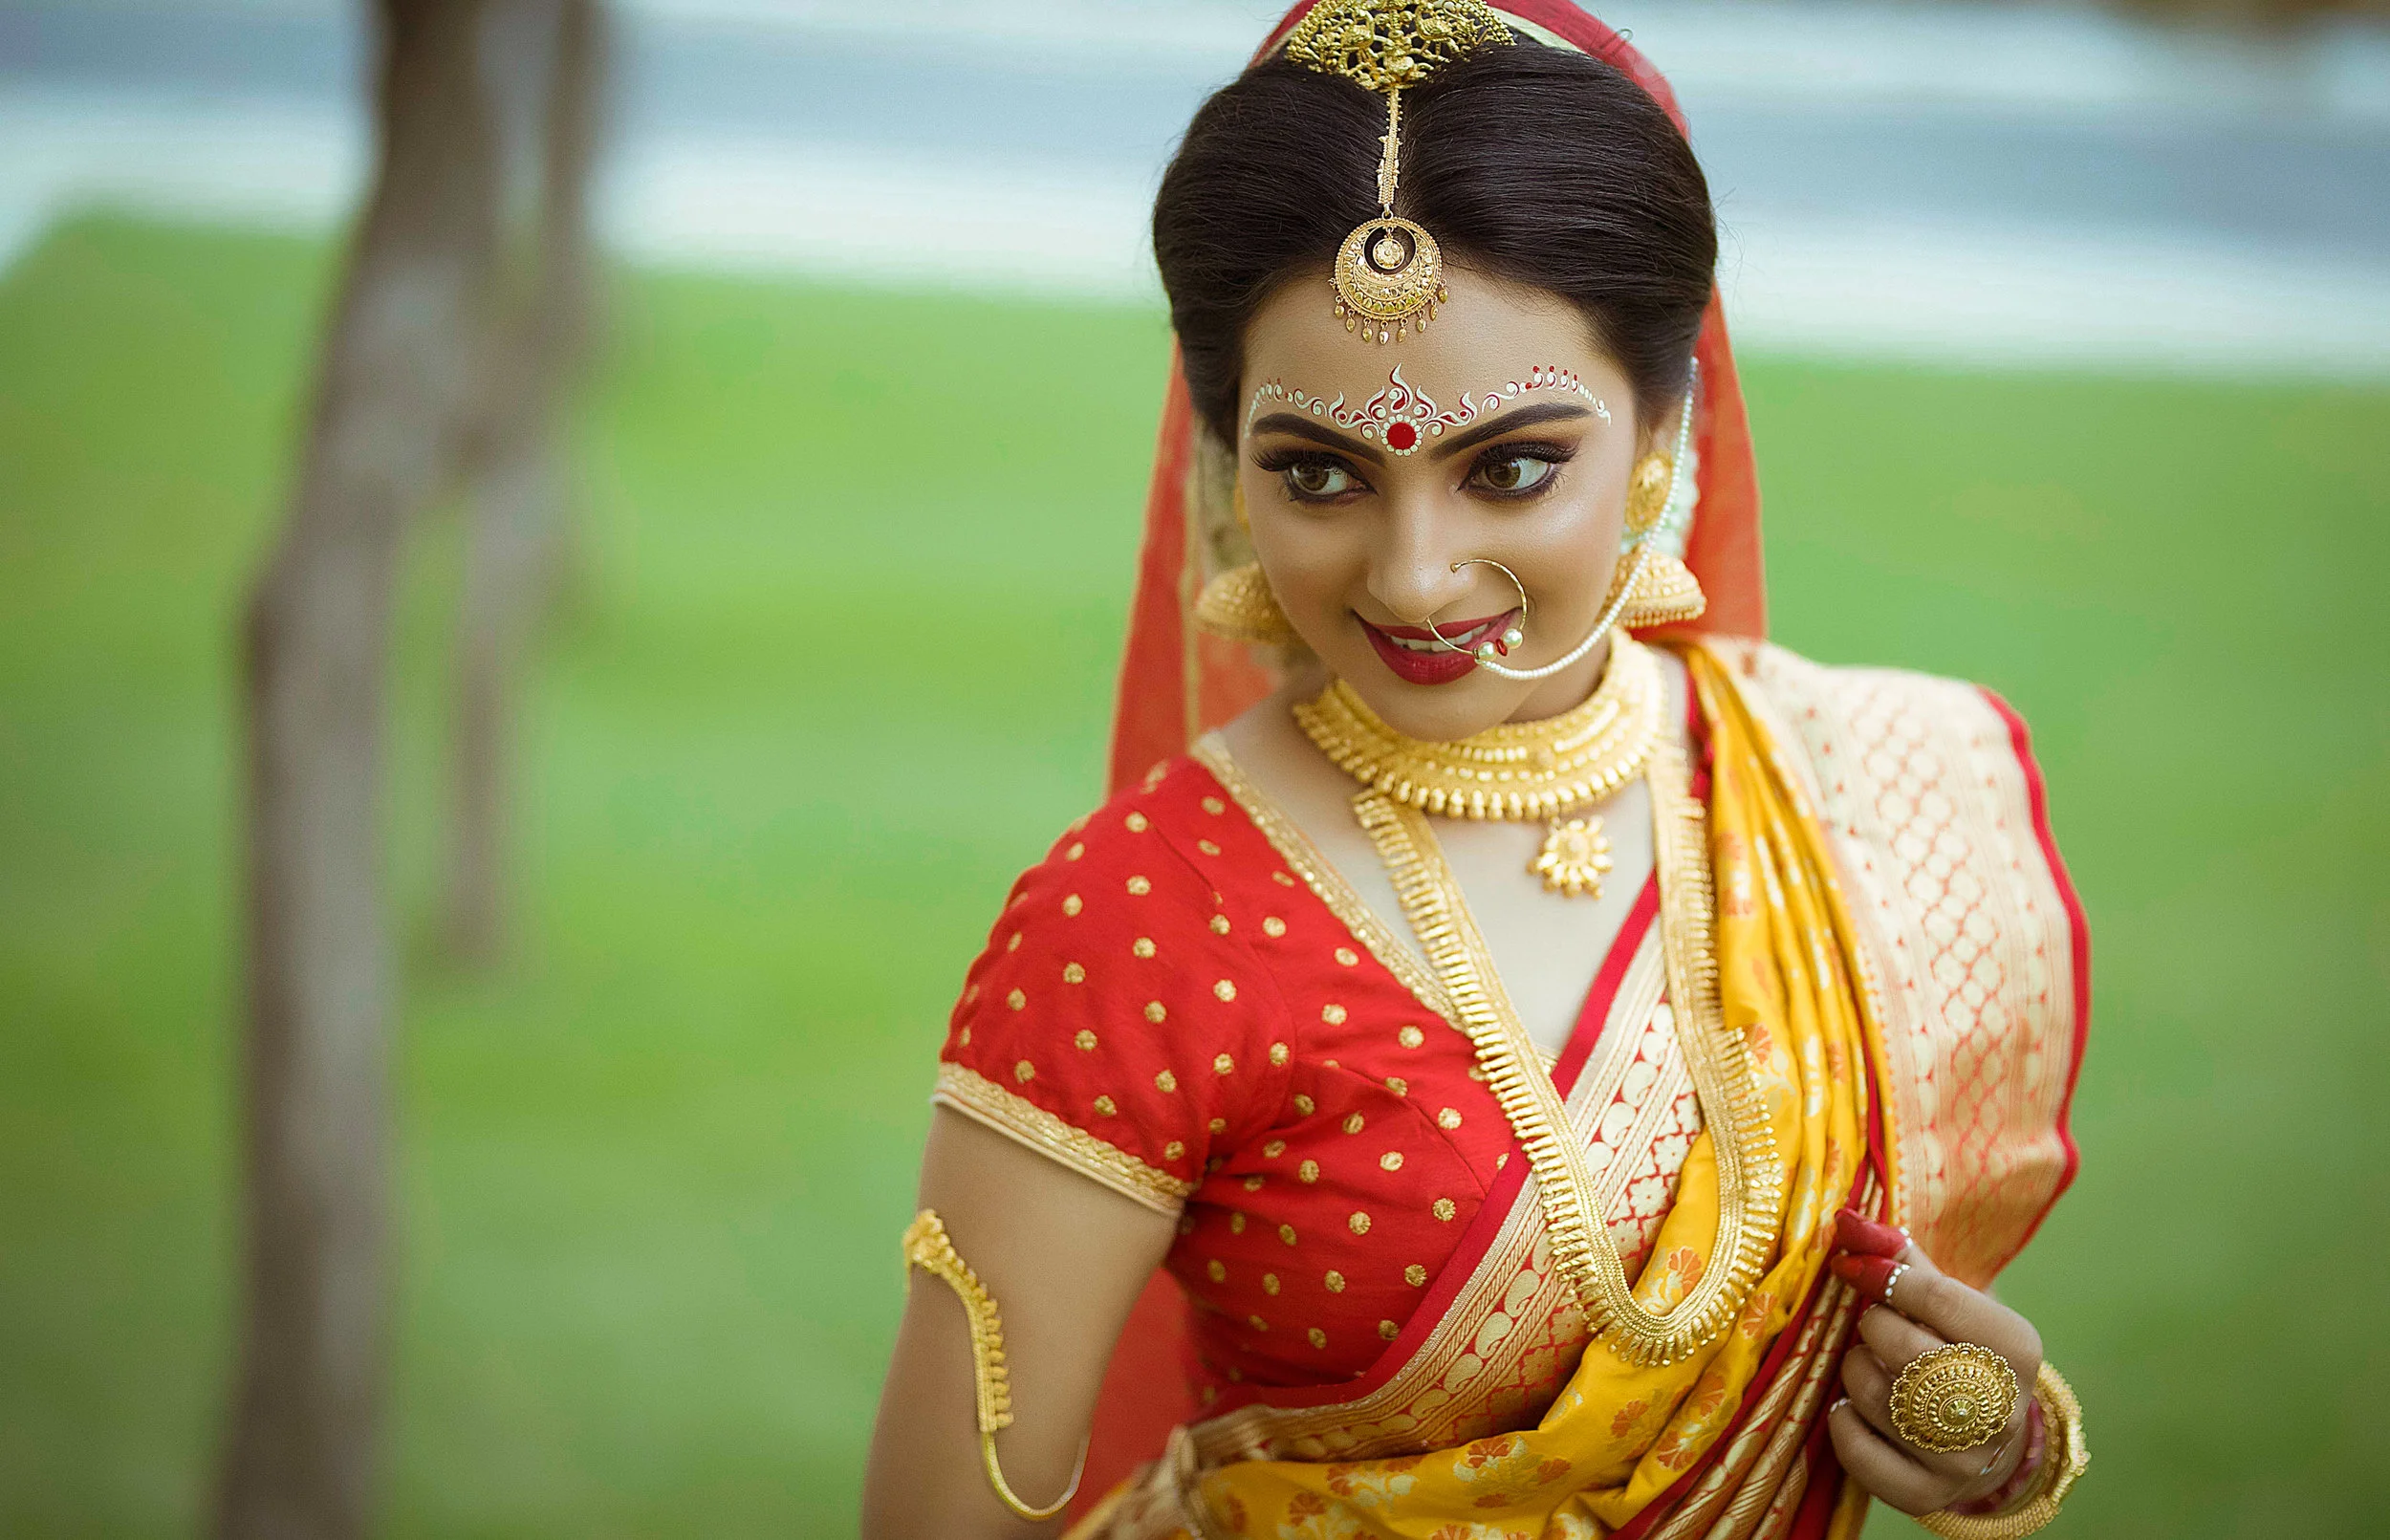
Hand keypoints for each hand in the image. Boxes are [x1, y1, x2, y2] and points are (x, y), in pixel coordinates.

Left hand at [1823, 1209, 2043, 1516]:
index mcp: (2016, 1348)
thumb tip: (1843, 1219)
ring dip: (1854, 1368)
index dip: (1880, 1273)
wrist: (1984, 1437)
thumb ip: (1898, 1256)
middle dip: (1870, 1325)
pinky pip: (1855, 1447)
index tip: (1848, 1263)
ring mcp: (1966, 1460)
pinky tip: (1859, 1408)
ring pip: (1871, 1393)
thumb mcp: (1946, 1298)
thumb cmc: (1956, 1346)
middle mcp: (2001, 1409)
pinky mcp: (1926, 1494)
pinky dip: (1841, 1419)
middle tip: (1875, 1325)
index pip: (1937, 1296)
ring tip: (1874, 1365)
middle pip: (1901, 1345)